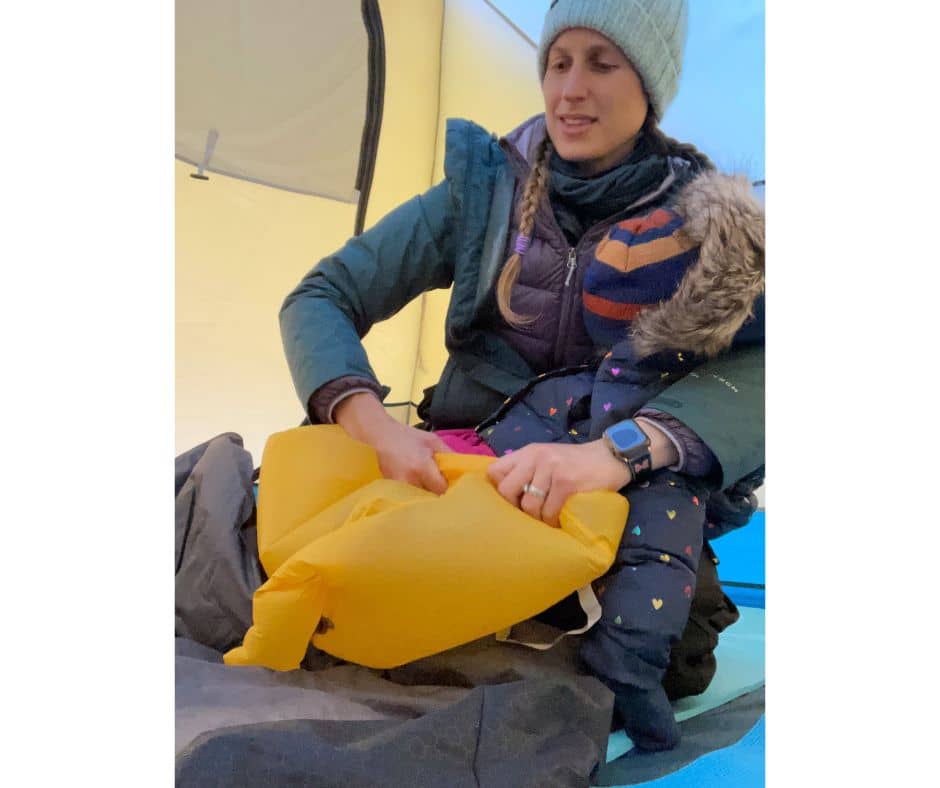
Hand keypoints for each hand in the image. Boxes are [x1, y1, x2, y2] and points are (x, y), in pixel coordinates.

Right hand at [333, 393, 451, 493]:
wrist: (378, 435)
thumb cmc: (406, 436)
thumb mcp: (432, 440)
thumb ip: (449, 454)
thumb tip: (464, 468)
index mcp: (421, 467)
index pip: (442, 489)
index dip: (450, 489)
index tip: (455, 487)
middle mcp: (409, 481)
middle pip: (431, 499)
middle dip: (440, 496)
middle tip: (446, 490)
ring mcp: (398, 488)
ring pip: (419, 501)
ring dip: (427, 498)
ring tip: (432, 490)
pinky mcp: (391, 491)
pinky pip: (409, 499)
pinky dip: (415, 497)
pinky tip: (418, 489)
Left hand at [486, 440, 630, 526]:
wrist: (611, 457)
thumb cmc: (575, 463)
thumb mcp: (547, 458)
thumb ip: (527, 469)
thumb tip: (505, 497)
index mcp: (528, 452)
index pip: (495, 471)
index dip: (498, 490)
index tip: (509, 502)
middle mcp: (536, 457)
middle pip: (506, 491)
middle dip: (514, 509)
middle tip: (527, 516)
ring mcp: (551, 469)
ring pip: (528, 505)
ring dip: (537, 519)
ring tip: (546, 520)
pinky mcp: (566, 483)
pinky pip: (549, 511)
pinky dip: (553, 521)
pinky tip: (559, 521)